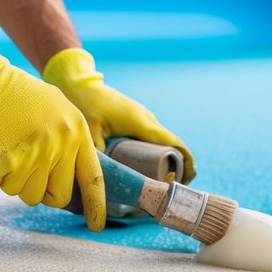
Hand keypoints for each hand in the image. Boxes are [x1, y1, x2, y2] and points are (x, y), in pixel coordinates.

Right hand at [0, 35, 105, 230]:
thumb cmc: (17, 96)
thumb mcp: (56, 110)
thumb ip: (67, 141)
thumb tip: (70, 179)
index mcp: (76, 132)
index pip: (92, 178)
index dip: (96, 205)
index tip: (96, 226)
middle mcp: (60, 146)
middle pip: (56, 196)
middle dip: (41, 191)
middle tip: (28, 172)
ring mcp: (35, 155)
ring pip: (26, 194)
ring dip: (13, 181)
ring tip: (8, 151)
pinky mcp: (8, 162)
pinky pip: (0, 186)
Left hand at [43, 49, 196, 182]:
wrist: (82, 84)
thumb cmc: (87, 104)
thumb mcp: (91, 131)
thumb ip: (98, 153)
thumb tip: (101, 177)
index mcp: (142, 123)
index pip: (174, 143)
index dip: (186, 161)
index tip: (189, 178)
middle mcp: (148, 120)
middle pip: (172, 144)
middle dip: (179, 165)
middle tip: (172, 187)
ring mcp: (144, 118)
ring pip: (163, 141)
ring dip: (169, 158)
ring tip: (163, 180)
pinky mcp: (138, 119)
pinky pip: (154, 137)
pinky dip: (159, 151)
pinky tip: (150, 165)